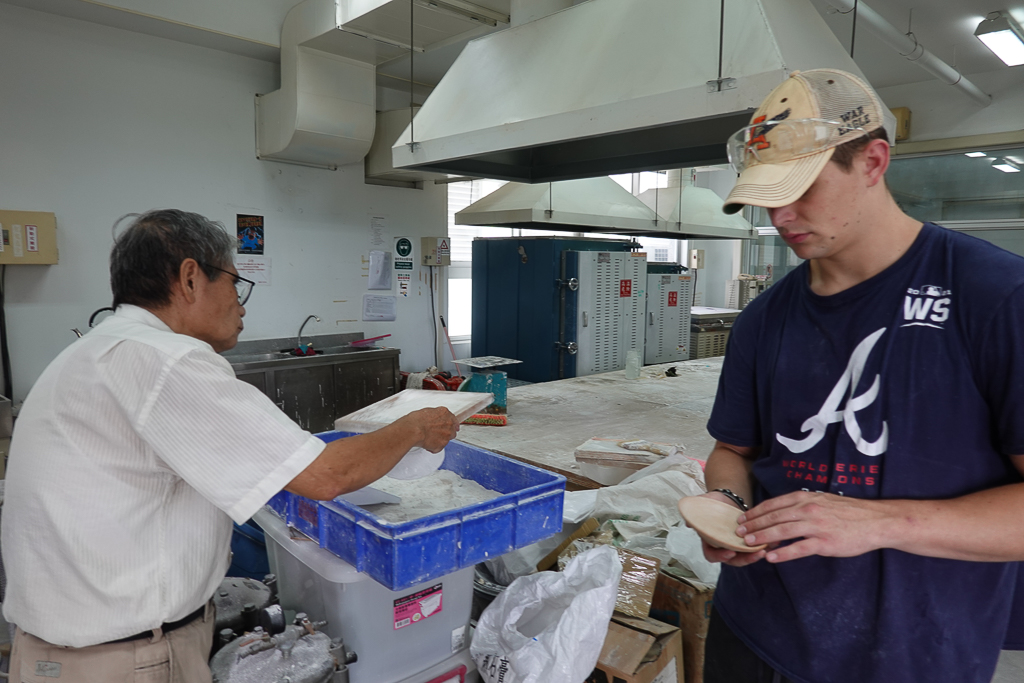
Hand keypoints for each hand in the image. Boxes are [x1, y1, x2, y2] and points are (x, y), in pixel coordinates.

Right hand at [404, 407, 458, 451]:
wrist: (412, 430)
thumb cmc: (416, 420)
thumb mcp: (427, 411)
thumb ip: (435, 416)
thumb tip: (434, 419)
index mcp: (445, 413)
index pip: (454, 419)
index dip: (453, 424)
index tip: (454, 427)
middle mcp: (448, 424)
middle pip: (452, 431)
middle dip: (445, 433)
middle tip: (436, 434)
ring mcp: (446, 435)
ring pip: (446, 440)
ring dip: (439, 440)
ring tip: (428, 438)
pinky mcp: (442, 445)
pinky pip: (439, 448)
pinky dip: (433, 447)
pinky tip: (426, 443)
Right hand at [690, 492, 768, 566]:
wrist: (727, 498)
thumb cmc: (713, 503)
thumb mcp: (701, 505)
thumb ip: (695, 512)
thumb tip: (689, 522)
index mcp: (709, 541)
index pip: (711, 555)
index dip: (720, 556)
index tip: (730, 552)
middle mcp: (723, 547)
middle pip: (732, 560)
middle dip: (744, 559)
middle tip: (755, 554)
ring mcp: (736, 545)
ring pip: (745, 556)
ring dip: (755, 555)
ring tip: (765, 550)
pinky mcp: (748, 542)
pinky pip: (755, 548)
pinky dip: (764, 546)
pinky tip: (773, 541)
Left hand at [736, 491, 887, 562]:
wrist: (875, 521)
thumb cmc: (849, 511)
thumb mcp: (822, 499)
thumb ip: (802, 504)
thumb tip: (782, 512)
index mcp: (806, 498)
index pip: (773, 505)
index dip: (755, 513)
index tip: (742, 519)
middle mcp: (808, 509)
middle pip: (773, 517)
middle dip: (753, 525)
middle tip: (738, 533)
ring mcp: (816, 526)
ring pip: (782, 532)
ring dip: (762, 538)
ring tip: (748, 544)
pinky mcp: (824, 542)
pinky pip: (799, 548)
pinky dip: (783, 553)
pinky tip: (770, 557)